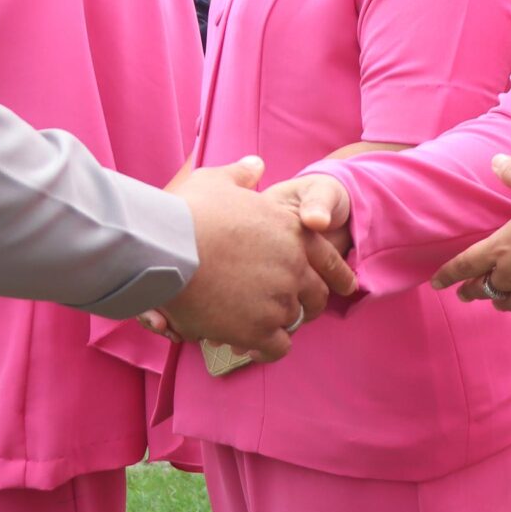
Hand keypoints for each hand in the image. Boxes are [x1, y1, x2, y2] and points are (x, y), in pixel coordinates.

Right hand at [157, 157, 357, 358]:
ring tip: (260, 325)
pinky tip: (252, 346)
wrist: (163, 247)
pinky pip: (277, 347)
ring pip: (293, 321)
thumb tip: (255, 163)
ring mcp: (278, 301)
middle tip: (295, 310)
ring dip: (279, 324)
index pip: (329, 258)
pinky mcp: (258, 330)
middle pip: (315, 297)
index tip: (347, 286)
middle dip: (307, 304)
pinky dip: (266, 348)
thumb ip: (242, 175)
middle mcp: (293, 267)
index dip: (338, 274)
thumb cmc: (188, 212)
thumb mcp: (218, 181)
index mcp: (292, 231)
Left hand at [432, 157, 510, 321]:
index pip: (465, 264)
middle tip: (465, 293)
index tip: (437, 283)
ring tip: (497, 298)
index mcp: (501, 249)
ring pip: (508, 303)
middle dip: (472, 290)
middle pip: (483, 287)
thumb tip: (496, 160)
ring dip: (499, 300)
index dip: (448, 274)